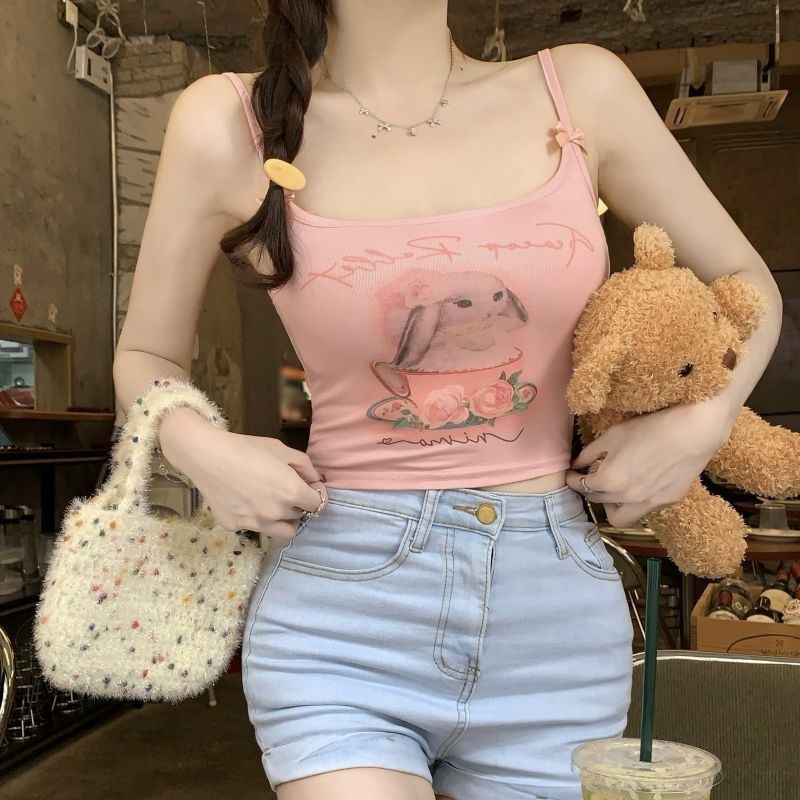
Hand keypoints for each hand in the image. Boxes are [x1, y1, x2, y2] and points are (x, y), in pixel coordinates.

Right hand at [162, 419, 325, 538]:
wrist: (207, 456)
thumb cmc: (247, 448)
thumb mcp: (282, 450)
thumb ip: (305, 467)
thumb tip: (316, 481)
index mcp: (291, 493)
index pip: (317, 504)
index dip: (315, 494)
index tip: (308, 487)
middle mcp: (276, 513)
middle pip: (299, 517)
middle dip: (297, 505)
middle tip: (285, 491)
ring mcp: (255, 523)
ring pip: (281, 531)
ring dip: (283, 520)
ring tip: (272, 503)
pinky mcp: (236, 527)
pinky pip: (254, 527)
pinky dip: (255, 518)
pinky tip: (243, 500)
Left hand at [565, 398, 735, 527]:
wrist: (693, 432)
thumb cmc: (649, 428)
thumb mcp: (613, 435)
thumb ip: (590, 453)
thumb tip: (575, 464)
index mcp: (609, 480)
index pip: (582, 486)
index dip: (572, 479)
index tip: (571, 474)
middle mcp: (626, 498)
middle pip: (598, 501)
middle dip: (590, 490)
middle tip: (590, 478)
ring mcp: (648, 503)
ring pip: (620, 518)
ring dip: (611, 506)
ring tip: (613, 490)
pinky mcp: (667, 502)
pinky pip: (643, 511)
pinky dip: (634, 503)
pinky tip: (638, 487)